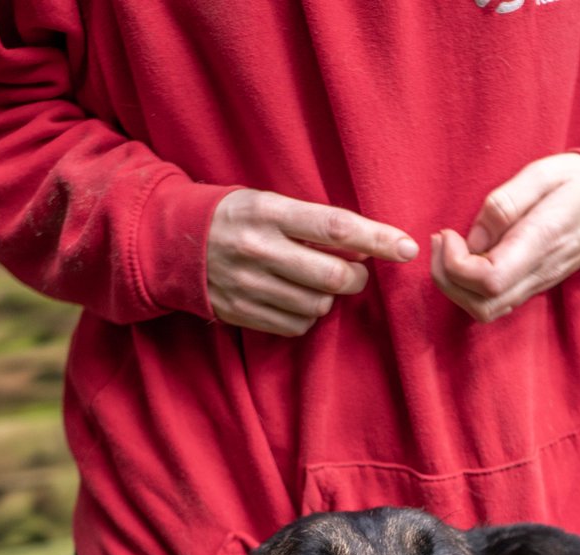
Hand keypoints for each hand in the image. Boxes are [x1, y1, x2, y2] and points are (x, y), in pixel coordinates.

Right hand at [207, 189, 418, 335]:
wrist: (172, 243)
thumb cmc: (235, 217)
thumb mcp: (268, 203)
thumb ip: (312, 223)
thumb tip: (365, 249)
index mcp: (268, 212)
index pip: (335, 227)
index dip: (377, 239)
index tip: (407, 248)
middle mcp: (258, 249)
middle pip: (332, 277)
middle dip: (356, 279)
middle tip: (355, 273)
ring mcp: (247, 285)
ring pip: (317, 305)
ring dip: (328, 298)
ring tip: (312, 282)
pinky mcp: (241, 312)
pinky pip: (296, 325)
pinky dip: (307, 316)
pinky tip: (295, 299)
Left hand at [430, 153, 579, 322]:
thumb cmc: (579, 183)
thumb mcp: (544, 173)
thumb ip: (505, 204)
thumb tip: (474, 238)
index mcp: (540, 242)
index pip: (490, 279)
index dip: (456, 265)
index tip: (448, 234)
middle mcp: (537, 273)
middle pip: (482, 306)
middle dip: (447, 279)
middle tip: (440, 242)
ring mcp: (535, 285)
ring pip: (485, 311)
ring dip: (455, 287)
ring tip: (448, 249)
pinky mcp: (530, 287)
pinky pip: (494, 304)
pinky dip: (468, 289)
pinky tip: (466, 258)